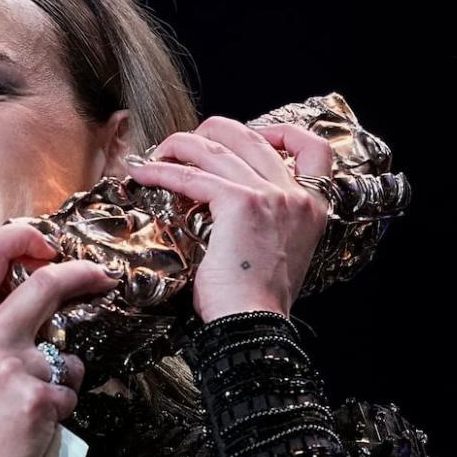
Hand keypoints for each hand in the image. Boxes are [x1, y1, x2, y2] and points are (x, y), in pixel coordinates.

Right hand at [0, 222, 121, 456]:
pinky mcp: (43, 399)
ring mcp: (18, 368)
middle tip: (101, 276)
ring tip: (35, 399)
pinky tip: (38, 420)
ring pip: (66, 354)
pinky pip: (68, 390)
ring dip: (61, 375)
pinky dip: (60, 403)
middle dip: (83, 274)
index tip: (45, 242)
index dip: (22, 236)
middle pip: (47, 284)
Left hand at [124, 116, 331, 321]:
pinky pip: (192, 175)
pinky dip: (162, 171)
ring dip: (180, 145)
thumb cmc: (255, 300)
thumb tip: (226, 202)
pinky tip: (144, 174)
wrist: (253, 324)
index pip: (312, 148)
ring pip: (217, 147)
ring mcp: (270, 196)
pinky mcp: (239, 204)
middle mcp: (296, 195)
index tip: (251, 133)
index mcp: (312, 207)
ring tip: (158, 154)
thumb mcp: (277, 251)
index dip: (280, 131)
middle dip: (213, 132)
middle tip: (187, 145)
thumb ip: (267, 221)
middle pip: (253, 136)